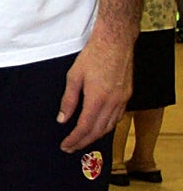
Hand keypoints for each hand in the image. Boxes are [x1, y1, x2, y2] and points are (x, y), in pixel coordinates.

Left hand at [57, 36, 132, 151]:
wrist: (115, 43)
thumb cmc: (93, 56)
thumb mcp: (74, 76)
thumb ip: (68, 100)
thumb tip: (62, 119)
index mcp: (97, 99)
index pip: (85, 127)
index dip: (74, 139)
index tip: (65, 145)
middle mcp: (113, 103)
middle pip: (98, 131)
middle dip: (83, 142)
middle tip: (71, 147)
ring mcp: (122, 100)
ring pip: (109, 127)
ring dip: (95, 136)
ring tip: (82, 140)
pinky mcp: (127, 96)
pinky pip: (117, 118)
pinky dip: (107, 126)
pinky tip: (98, 127)